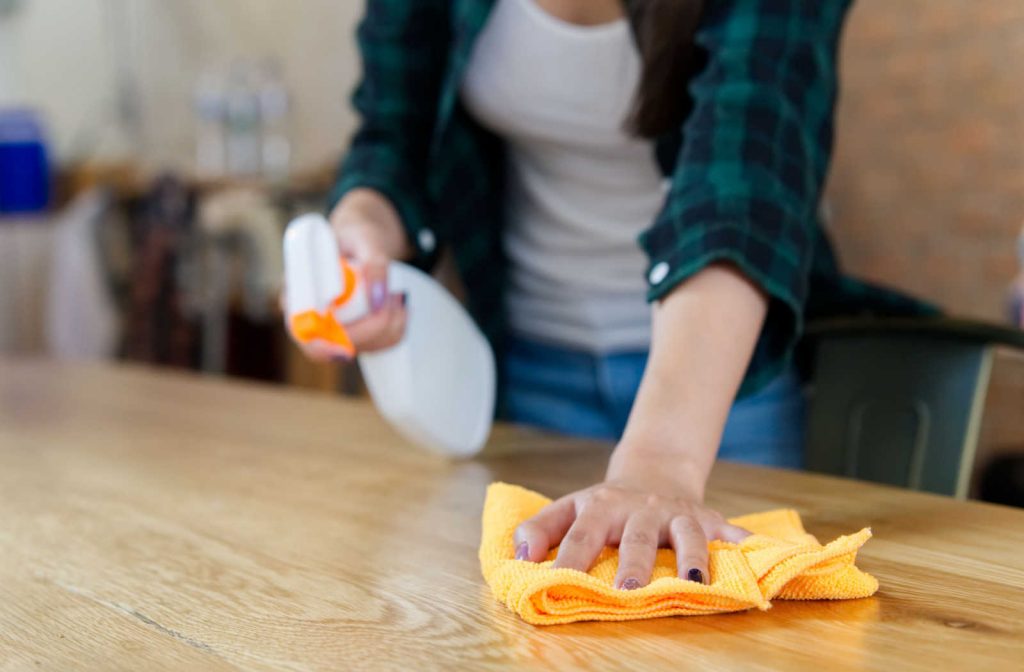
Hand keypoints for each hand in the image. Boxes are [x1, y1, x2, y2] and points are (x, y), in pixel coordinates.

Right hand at [286, 189, 413, 362]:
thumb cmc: (356, 237)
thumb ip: (373, 265)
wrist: (362, 242)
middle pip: (338, 346)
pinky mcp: (356, 335)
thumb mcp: (366, 240)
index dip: (321, 346)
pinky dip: (397, 328)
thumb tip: (378, 300)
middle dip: (374, 327)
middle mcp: (313, 317)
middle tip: (395, 296)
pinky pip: (380, 345)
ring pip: (365, 347)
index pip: (301, 330)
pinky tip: (398, 304)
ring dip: (391, 324)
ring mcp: (335, 330)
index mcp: (300, 291)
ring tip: (397, 292)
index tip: (345, 350)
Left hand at [513, 449, 748, 588]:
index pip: (581, 533)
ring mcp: (675, 513)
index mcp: (600, 507)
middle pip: (636, 537)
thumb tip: (519, 554)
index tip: (556, 579)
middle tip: (626, 590)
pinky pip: (729, 531)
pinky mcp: (706, 517)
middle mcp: (639, 509)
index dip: (570, 556)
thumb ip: (540, 528)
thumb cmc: (603, 506)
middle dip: (633, 563)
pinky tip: (758, 555)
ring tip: (693, 583)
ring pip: (686, 534)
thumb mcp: (569, 508)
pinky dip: (746, 544)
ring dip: (691, 557)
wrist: (652, 474)